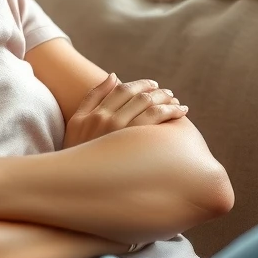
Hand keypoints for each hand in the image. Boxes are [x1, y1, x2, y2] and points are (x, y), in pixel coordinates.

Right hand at [62, 73, 187, 148]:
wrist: (78, 182)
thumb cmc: (78, 150)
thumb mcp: (77, 120)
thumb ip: (94, 96)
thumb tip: (114, 75)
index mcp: (96, 113)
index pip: (123, 90)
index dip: (140, 84)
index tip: (153, 85)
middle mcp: (109, 120)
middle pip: (139, 97)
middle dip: (157, 92)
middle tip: (169, 93)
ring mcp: (122, 134)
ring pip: (151, 107)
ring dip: (167, 101)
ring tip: (178, 104)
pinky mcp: (135, 148)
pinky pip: (157, 123)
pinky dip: (170, 113)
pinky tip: (180, 114)